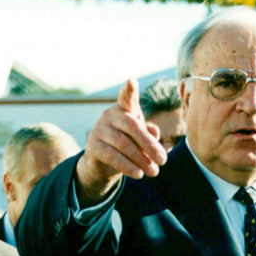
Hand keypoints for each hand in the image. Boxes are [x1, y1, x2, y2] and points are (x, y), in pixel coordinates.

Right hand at [76, 78, 166, 202]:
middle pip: (132, 127)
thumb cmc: (128, 145)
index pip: (127, 98)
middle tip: (163, 161)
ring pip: (124, 144)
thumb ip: (149, 134)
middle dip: (150, 145)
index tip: (132, 81)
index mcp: (124, 109)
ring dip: (142, 160)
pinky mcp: (93, 145)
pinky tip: (138, 174)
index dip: (129, 90)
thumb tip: (154, 132)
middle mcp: (110, 115)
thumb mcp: (141, 139)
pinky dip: (128, 167)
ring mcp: (99, 129)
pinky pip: (112, 156)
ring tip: (154, 172)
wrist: (103, 163)